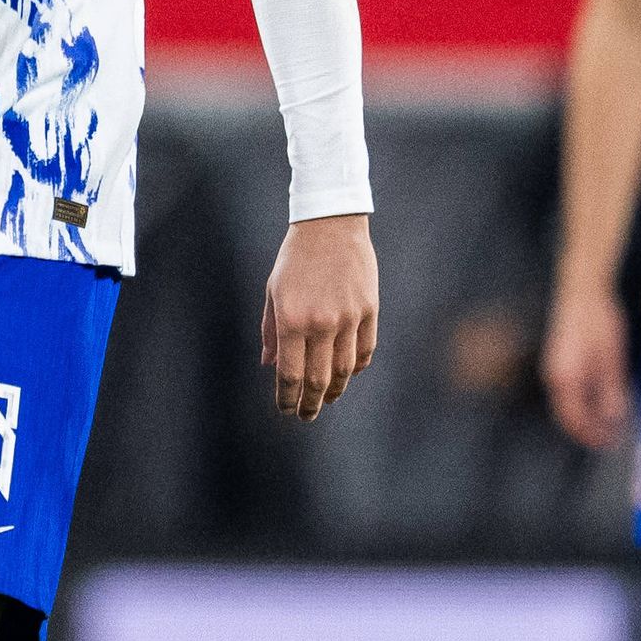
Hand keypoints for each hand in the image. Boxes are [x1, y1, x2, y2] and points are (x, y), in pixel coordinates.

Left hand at [262, 214, 378, 421]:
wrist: (330, 225)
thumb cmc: (295, 258)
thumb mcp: (274, 292)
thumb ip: (272, 331)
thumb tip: (270, 365)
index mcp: (292, 320)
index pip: (290, 375)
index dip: (287, 399)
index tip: (285, 410)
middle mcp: (321, 323)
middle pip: (318, 380)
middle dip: (310, 404)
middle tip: (306, 416)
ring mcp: (348, 317)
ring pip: (345, 370)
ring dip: (335, 390)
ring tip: (327, 399)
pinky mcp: (369, 309)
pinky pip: (365, 349)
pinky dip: (357, 367)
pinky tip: (349, 373)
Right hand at [541, 284, 631, 451]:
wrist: (583, 289)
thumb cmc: (598, 320)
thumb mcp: (612, 357)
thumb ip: (611, 389)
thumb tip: (613, 416)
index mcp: (566, 378)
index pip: (574, 418)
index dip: (590, 434)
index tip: (608, 443)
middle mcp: (555, 376)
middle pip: (568, 414)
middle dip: (588, 429)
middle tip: (610, 438)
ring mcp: (555, 367)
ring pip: (568, 403)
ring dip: (586, 416)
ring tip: (608, 422)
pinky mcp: (561, 359)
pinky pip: (569, 390)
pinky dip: (583, 401)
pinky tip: (600, 400)